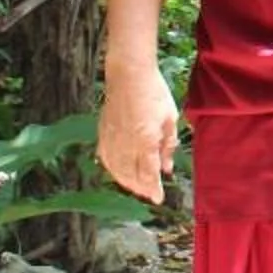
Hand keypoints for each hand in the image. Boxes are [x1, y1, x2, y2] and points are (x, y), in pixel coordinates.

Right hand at [98, 61, 177, 203]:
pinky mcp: (102, 133)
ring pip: (116, 170)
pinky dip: (112, 170)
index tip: (159, 198)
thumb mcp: (170, 118)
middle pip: (131, 176)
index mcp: (144, 140)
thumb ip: (168, 145)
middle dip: (141, 188)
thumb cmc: (154, 92)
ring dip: (126, 182)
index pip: (148, 173)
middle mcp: (125, 144)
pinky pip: (105, 159)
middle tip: (150, 193)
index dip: (153, 188)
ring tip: (137, 187)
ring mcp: (111, 139)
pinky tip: (118, 173)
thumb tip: (167, 168)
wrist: (128, 74)